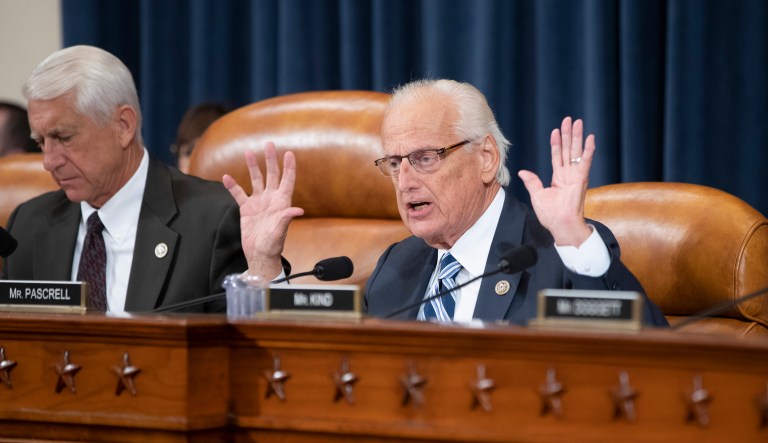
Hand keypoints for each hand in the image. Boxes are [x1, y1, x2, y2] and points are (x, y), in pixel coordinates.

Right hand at [223, 142, 303, 278]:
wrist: (259, 254)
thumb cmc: (273, 245)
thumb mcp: (281, 231)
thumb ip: (287, 219)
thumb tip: (298, 210)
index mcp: (282, 202)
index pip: (287, 180)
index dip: (289, 167)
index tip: (289, 153)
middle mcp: (271, 199)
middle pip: (272, 175)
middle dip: (271, 160)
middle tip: (269, 144)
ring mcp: (259, 202)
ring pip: (255, 180)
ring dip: (253, 166)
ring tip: (249, 153)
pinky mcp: (246, 209)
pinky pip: (238, 194)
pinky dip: (232, 186)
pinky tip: (226, 177)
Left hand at [518, 117, 592, 246]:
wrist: (560, 225)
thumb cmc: (551, 215)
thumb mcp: (537, 195)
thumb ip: (532, 182)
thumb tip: (522, 172)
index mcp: (559, 178)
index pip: (557, 156)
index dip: (556, 143)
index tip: (555, 131)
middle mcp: (568, 174)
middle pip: (567, 149)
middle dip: (568, 134)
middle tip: (569, 120)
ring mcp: (575, 175)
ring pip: (575, 151)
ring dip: (577, 137)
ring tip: (578, 122)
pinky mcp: (581, 179)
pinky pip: (585, 161)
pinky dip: (588, 150)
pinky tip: (590, 138)